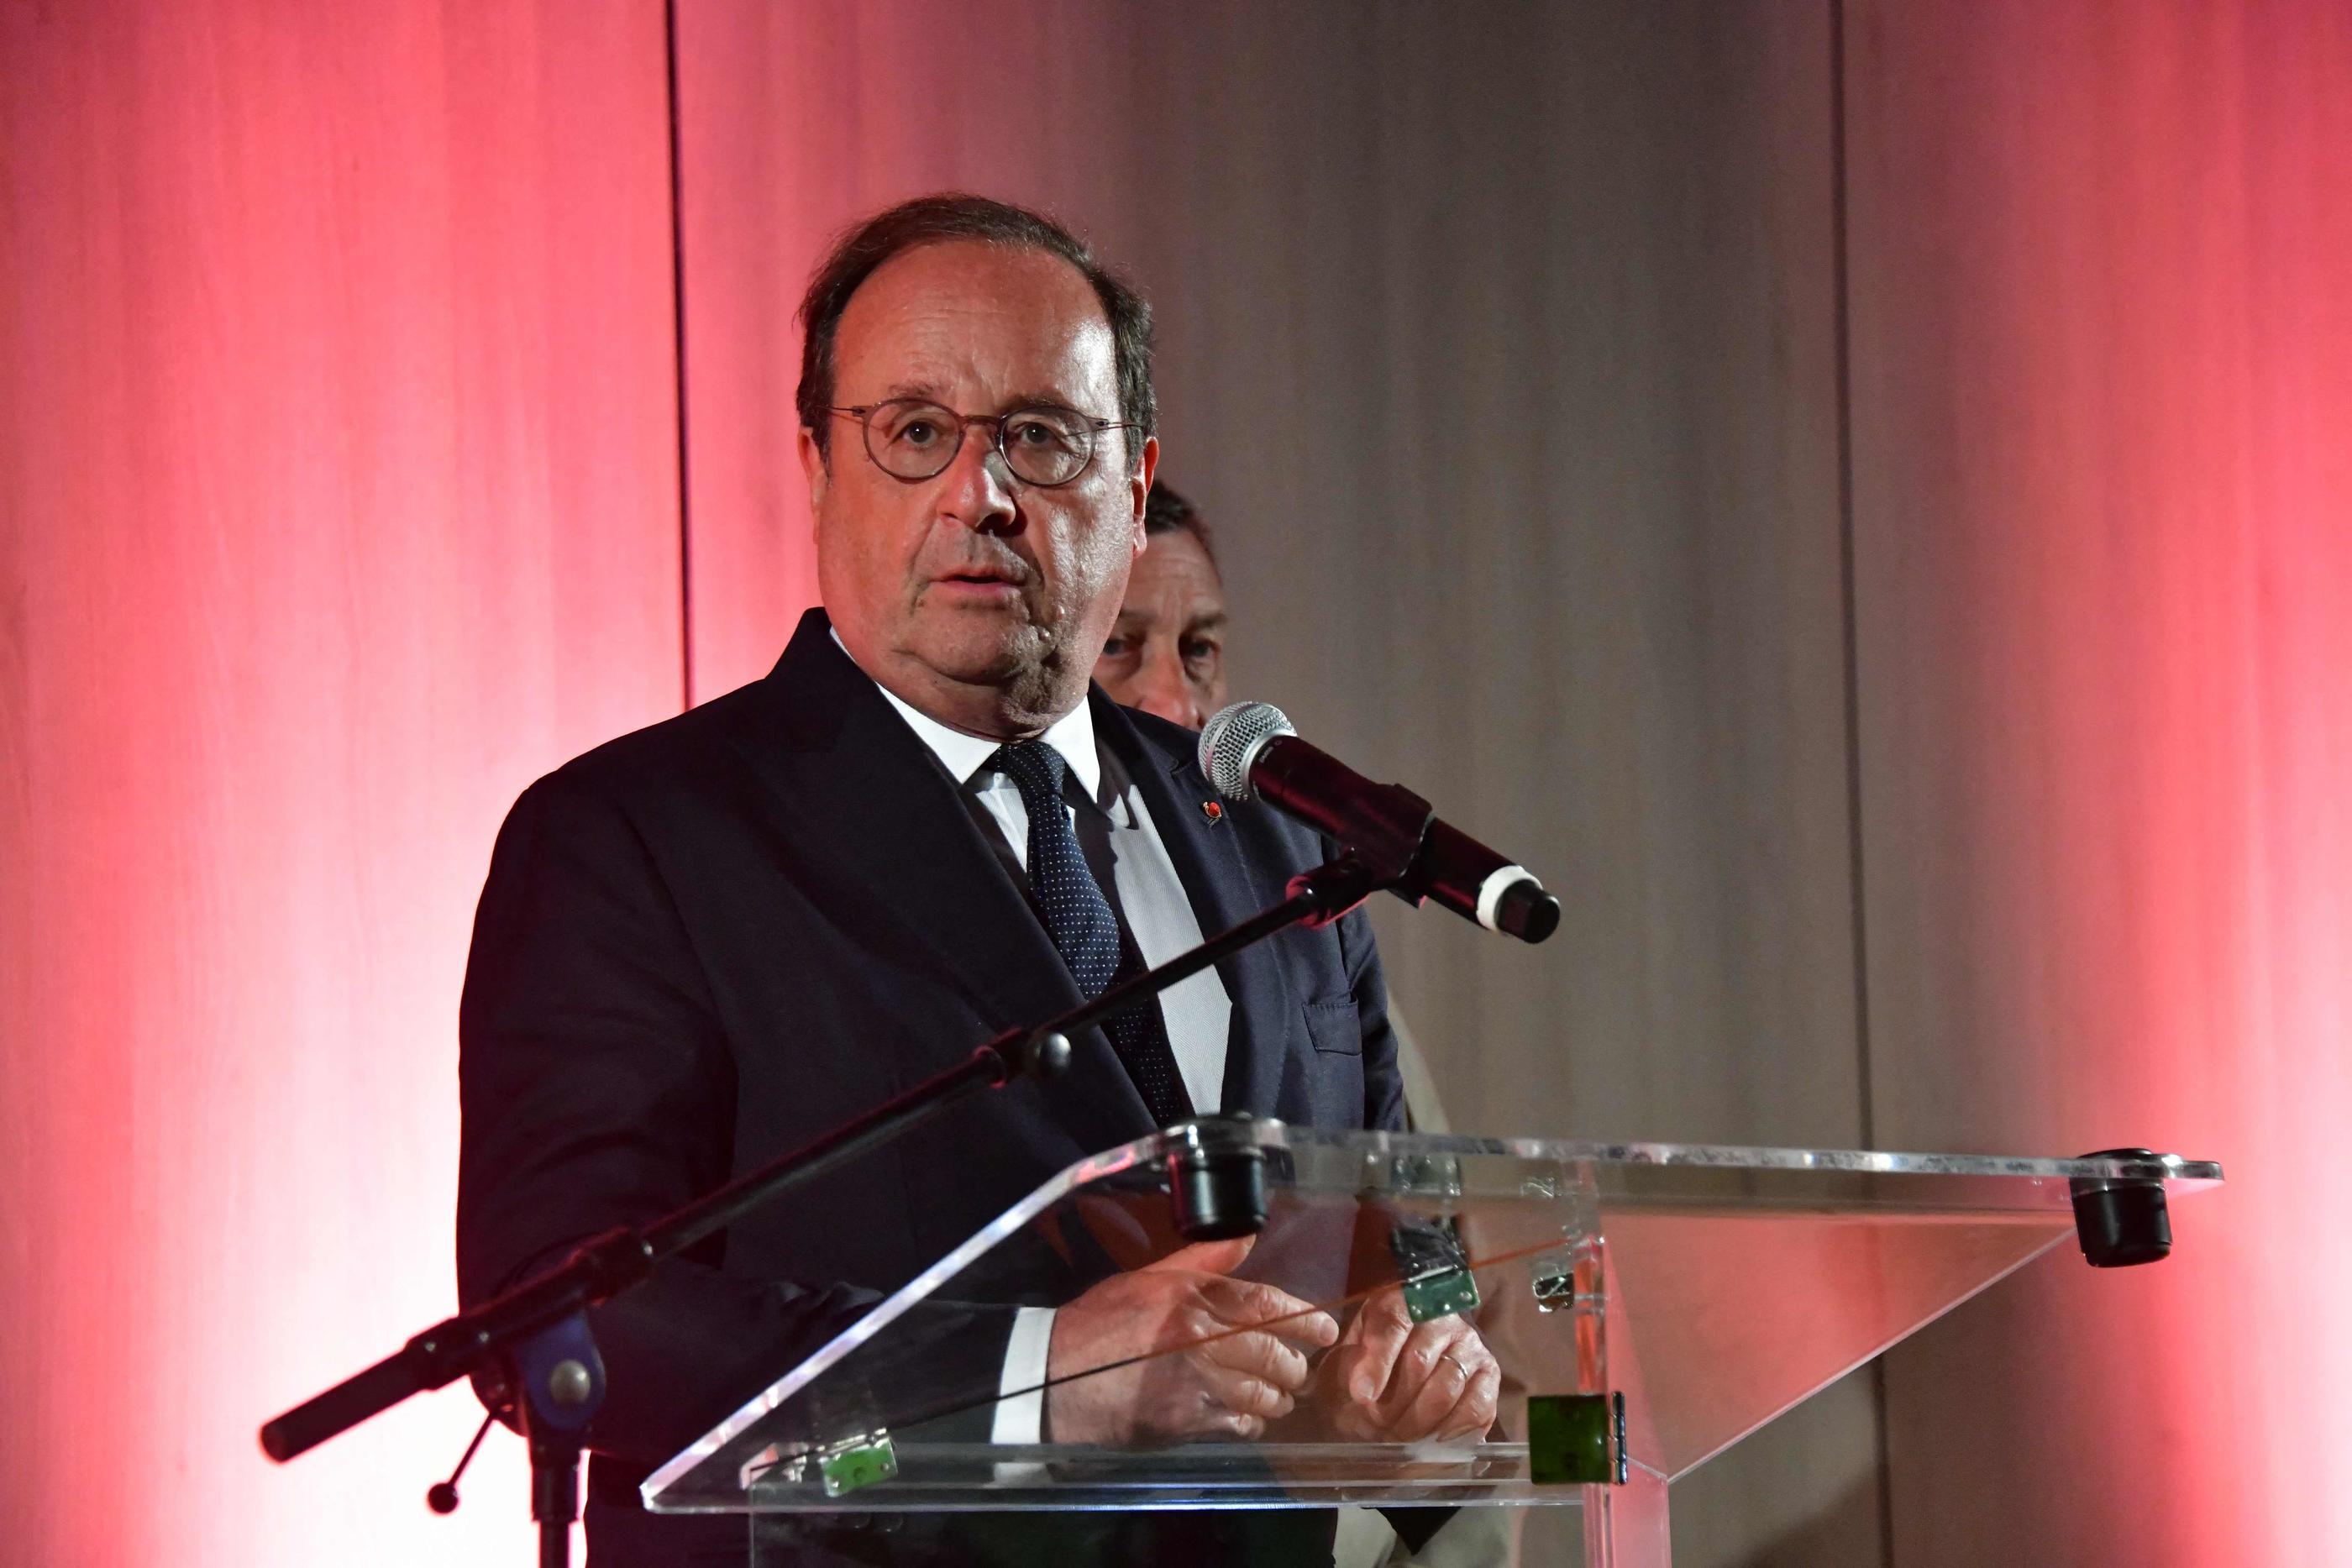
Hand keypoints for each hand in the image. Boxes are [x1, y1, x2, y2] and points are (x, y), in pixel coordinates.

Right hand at [1043, 1236, 1339, 1446]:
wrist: (1055, 1378)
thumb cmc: (1100, 1324)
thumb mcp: (1148, 1279)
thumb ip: (1202, 1261)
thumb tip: (1246, 1236)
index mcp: (1192, 1297)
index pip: (1265, 1304)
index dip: (1304, 1318)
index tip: (1325, 1330)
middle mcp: (1199, 1338)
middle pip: (1272, 1352)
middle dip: (1293, 1366)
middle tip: (1297, 1371)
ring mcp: (1194, 1382)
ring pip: (1261, 1393)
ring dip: (1276, 1398)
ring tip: (1277, 1398)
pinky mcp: (1184, 1421)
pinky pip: (1237, 1424)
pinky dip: (1248, 1423)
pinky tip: (1246, 1419)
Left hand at [1309, 1288, 1499, 1443]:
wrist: (1405, 1368)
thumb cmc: (1370, 1364)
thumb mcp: (1349, 1357)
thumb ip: (1349, 1368)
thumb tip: (1362, 1392)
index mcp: (1401, 1301)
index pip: (1393, 1324)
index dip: (1377, 1363)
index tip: (1362, 1396)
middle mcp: (1441, 1317)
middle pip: (1419, 1361)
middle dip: (1393, 1403)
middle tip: (1376, 1428)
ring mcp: (1470, 1345)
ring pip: (1447, 1386)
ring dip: (1418, 1421)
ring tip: (1397, 1437)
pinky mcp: (1489, 1374)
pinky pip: (1476, 1407)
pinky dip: (1451, 1430)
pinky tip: (1430, 1440)